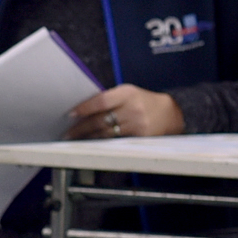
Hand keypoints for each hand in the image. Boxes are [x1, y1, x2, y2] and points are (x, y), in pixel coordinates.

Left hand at [69, 85, 184, 142]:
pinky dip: (102, 143)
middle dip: (81, 128)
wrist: (170, 114)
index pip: (101, 101)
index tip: (70, 114)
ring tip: (75, 139)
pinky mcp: (140, 138)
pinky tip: (92, 144)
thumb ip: (109, 100)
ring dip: (88, 138)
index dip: (84, 108)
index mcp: (127, 93)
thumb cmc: (144, 102)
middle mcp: (132, 109)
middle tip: (67, 133)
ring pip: (106, 134)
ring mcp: (137, 125)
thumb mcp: (128, 93)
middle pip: (101, 120)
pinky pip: (115, 142)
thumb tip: (83, 109)